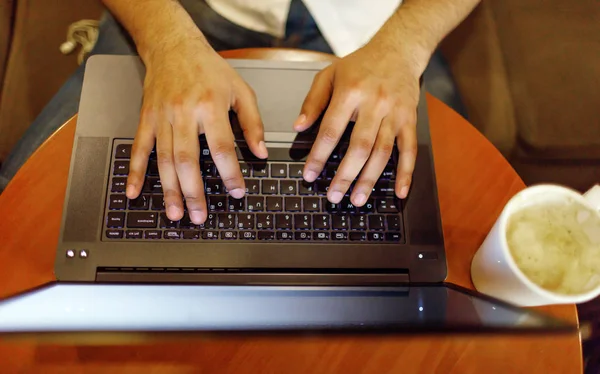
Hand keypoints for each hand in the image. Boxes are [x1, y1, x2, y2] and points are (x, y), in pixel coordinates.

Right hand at [125, 40, 267, 223]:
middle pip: (187, 159)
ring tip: (174, 213)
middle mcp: (184, 113)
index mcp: (210, 106)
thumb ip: (252, 122)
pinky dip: (135, 171)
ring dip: (168, 189)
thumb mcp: (241, 90)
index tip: (237, 192)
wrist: (173, 45)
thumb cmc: (210, 69)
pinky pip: (139, 148)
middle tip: (199, 217)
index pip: (221, 147)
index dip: (230, 172)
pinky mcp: (146, 118)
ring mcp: (162, 117)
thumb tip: (261, 152)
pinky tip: (134, 191)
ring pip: (164, 159)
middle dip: (193, 192)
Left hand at [295, 43, 420, 205]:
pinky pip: (410, 150)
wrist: (399, 50)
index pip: (331, 130)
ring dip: (370, 179)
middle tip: (334, 196)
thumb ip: (313, 101)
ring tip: (357, 199)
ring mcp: (395, 113)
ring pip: (383, 152)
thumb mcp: (329, 74)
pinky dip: (406, 173)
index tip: (310, 175)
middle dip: (345, 175)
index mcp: (350, 92)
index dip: (319, 155)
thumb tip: (298, 126)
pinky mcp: (410, 120)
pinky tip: (399, 192)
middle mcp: (375, 103)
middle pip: (359, 146)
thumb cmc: (360, 64)